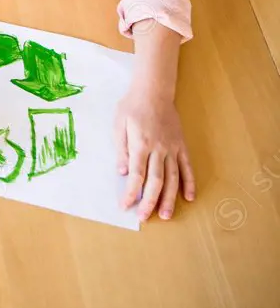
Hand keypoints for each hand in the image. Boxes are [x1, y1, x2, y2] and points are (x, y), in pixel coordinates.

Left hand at [115, 87, 194, 220]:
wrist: (154, 90)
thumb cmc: (132, 106)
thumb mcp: (118, 124)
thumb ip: (121, 149)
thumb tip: (123, 172)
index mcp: (141, 144)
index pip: (137, 175)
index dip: (131, 192)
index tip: (125, 205)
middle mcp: (159, 149)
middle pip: (156, 181)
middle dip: (149, 201)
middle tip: (145, 217)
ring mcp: (172, 148)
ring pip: (173, 177)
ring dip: (170, 198)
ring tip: (166, 215)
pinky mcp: (181, 146)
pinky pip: (187, 167)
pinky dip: (189, 182)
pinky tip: (189, 197)